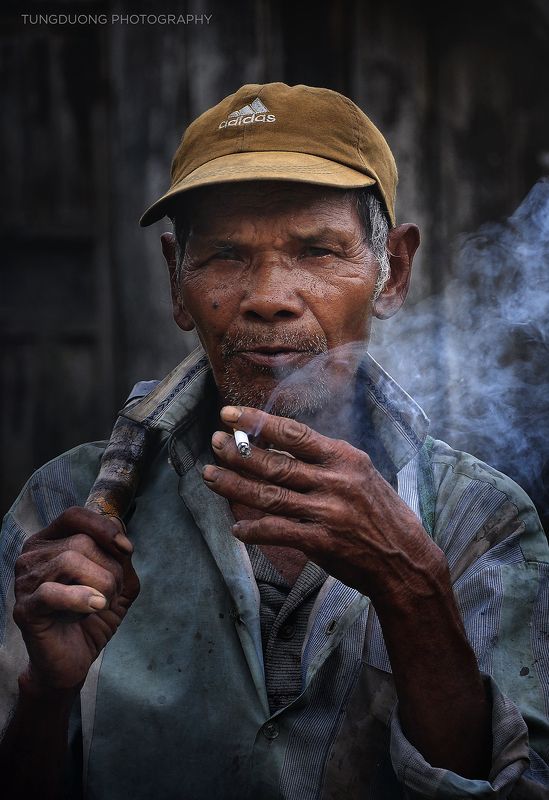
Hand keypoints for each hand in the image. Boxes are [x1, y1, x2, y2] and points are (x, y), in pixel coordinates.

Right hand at [13, 507, 139, 690]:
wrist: (73, 659)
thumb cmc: (92, 616)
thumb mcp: (118, 581)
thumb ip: (120, 556)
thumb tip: (119, 533)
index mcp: (50, 542)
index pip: (75, 516)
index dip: (104, 528)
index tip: (127, 549)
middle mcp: (32, 556)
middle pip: (80, 541)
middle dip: (110, 567)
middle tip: (113, 592)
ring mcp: (25, 582)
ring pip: (69, 561)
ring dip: (101, 584)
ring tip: (102, 603)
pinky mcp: (25, 609)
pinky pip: (52, 592)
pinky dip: (80, 598)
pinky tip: (94, 607)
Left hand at [203, 406, 444, 603]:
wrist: (406, 560)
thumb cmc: (383, 514)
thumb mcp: (362, 475)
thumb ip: (327, 462)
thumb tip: (285, 448)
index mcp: (345, 458)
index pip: (294, 433)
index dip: (258, 421)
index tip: (231, 413)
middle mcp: (335, 481)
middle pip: (275, 464)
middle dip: (239, 452)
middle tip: (214, 443)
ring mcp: (328, 512)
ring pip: (269, 496)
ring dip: (235, 486)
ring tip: (210, 476)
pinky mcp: (322, 542)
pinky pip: (279, 531)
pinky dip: (254, 530)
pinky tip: (237, 528)